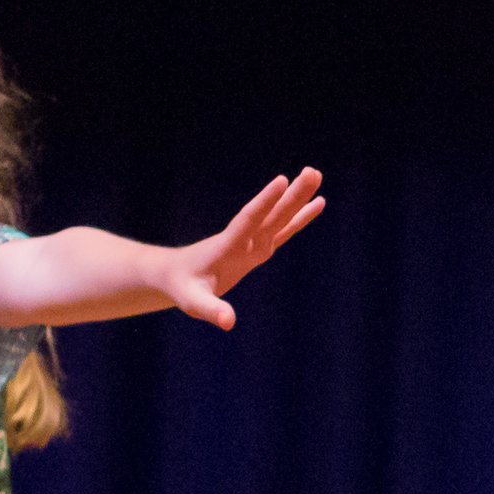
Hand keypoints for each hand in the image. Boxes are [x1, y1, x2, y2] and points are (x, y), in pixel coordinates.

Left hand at [152, 168, 326, 328]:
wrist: (175, 274)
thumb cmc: (183, 288)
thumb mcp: (194, 302)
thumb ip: (212, 310)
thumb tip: (229, 322)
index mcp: (228, 246)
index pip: (248, 220)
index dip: (265, 202)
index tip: (282, 180)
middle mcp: (244, 239)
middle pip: (271, 214)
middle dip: (292, 195)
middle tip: (313, 171)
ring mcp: (253, 242)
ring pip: (279, 217)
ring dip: (298, 198)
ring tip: (316, 174)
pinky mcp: (259, 247)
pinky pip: (284, 230)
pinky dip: (300, 218)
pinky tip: (318, 203)